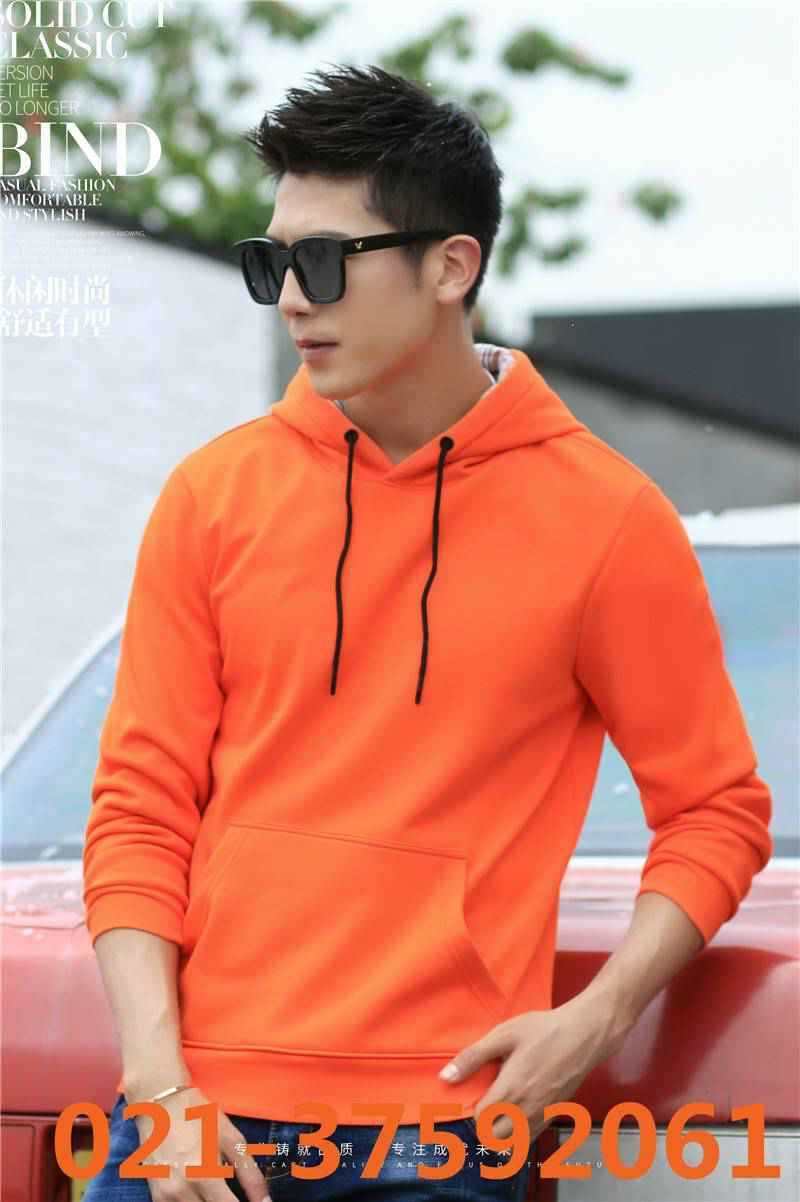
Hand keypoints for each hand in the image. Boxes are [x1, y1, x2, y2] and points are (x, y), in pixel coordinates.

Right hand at [130, 1085, 270, 1200]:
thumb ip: (250, 1174)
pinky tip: (201, 1192)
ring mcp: (166, 1196)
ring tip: (218, 1191)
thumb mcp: (231, 1138)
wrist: (161, 1102)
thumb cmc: (199, 1115)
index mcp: (205, 1176)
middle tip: (231, 1192)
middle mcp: (183, 1191)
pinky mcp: (156, 1196)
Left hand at [438, 996, 628, 1144]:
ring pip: (513, 1143)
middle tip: (484, 1099)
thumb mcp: (503, 1035)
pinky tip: (517, 1109)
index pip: (479, 1120)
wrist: (583, 1035)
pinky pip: (530, 1138)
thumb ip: (473, 1057)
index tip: (472, 1092)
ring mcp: (542, 1116)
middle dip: (483, 1124)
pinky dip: (518, 1132)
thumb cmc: (542, 1030)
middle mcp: (526, 1110)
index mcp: (510, 1090)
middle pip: (494, 1138)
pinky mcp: (553, 1115)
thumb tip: (445, 1078)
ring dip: (500, 1131)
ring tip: (499, 1105)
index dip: (471, 1108)